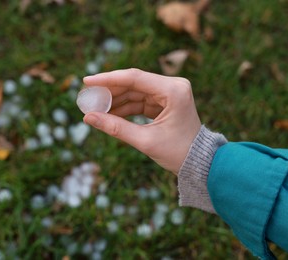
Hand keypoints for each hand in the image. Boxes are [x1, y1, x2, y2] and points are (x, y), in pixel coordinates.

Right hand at [83, 68, 200, 173]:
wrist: (200, 163)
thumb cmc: (178, 153)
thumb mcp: (145, 141)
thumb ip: (116, 128)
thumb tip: (88, 118)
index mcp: (173, 91)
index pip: (134, 78)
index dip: (108, 79)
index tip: (87, 81)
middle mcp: (173, 86)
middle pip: (133, 83)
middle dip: (109, 92)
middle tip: (87, 98)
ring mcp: (169, 93)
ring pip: (134, 92)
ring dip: (115, 101)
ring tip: (94, 109)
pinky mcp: (165, 101)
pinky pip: (139, 101)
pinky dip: (124, 108)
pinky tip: (108, 114)